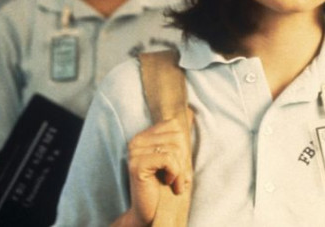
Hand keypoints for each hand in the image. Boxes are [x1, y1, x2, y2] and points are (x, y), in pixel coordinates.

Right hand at [120, 108, 193, 225]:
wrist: (153, 212)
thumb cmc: (166, 185)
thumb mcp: (177, 158)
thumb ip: (180, 137)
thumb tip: (190, 111)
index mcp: (144, 135)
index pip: (175, 125)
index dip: (183, 147)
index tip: (178, 164)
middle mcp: (136, 140)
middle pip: (177, 136)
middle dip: (183, 159)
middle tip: (176, 176)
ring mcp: (134, 152)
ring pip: (174, 148)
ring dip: (180, 170)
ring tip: (173, 182)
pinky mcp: (137, 164)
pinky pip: (169, 159)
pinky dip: (175, 174)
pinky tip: (169, 183)